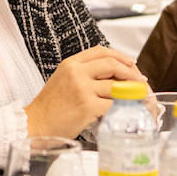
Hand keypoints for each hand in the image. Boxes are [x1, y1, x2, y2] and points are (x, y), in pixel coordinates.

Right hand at [26, 46, 143, 136]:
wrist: (36, 124)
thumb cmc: (49, 107)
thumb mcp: (62, 80)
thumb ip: (83, 74)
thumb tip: (112, 77)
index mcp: (70, 64)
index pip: (101, 51)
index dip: (120, 56)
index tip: (131, 63)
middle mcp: (77, 73)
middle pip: (112, 64)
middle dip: (131, 73)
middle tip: (141, 81)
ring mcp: (82, 89)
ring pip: (116, 85)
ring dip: (131, 92)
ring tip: (138, 98)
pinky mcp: (88, 106)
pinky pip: (113, 104)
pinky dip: (123, 107)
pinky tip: (126, 110)